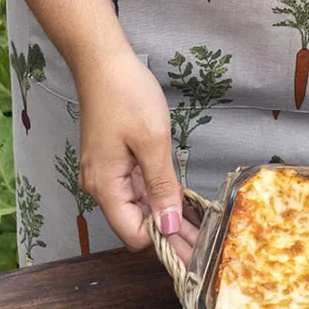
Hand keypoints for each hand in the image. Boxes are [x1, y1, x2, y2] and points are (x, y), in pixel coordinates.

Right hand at [76, 49, 197, 263]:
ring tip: (202, 225)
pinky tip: (182, 199)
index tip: (197, 245)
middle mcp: (101, 185)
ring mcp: (106, 173)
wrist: (103, 63)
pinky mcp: (113, 160)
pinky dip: (158, 194)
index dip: (165, 240)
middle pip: (137, 223)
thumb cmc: (127, 96)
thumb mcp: (153, 142)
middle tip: (208, 243)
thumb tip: (169, 226)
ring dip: (166, 214)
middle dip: (171, 232)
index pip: (134, 234)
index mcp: (106, 186)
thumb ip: (162, 187)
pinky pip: (137, 186)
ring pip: (138, 205)